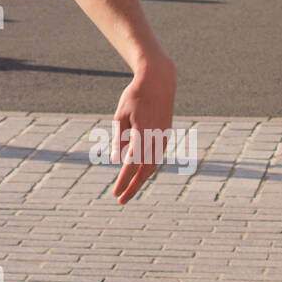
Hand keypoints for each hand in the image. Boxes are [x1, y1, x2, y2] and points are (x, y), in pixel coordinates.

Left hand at [109, 56, 176, 203]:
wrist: (159, 81)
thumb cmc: (135, 96)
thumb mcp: (121, 115)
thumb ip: (119, 139)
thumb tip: (115, 160)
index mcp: (143, 134)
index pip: (132, 165)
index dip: (123, 181)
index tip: (115, 193)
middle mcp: (156, 139)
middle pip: (145, 171)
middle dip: (133, 187)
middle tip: (121, 200)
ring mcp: (163, 138)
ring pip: (153, 166)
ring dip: (141, 180)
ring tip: (129, 190)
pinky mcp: (166, 135)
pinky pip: (157, 158)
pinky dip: (149, 169)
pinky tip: (140, 174)